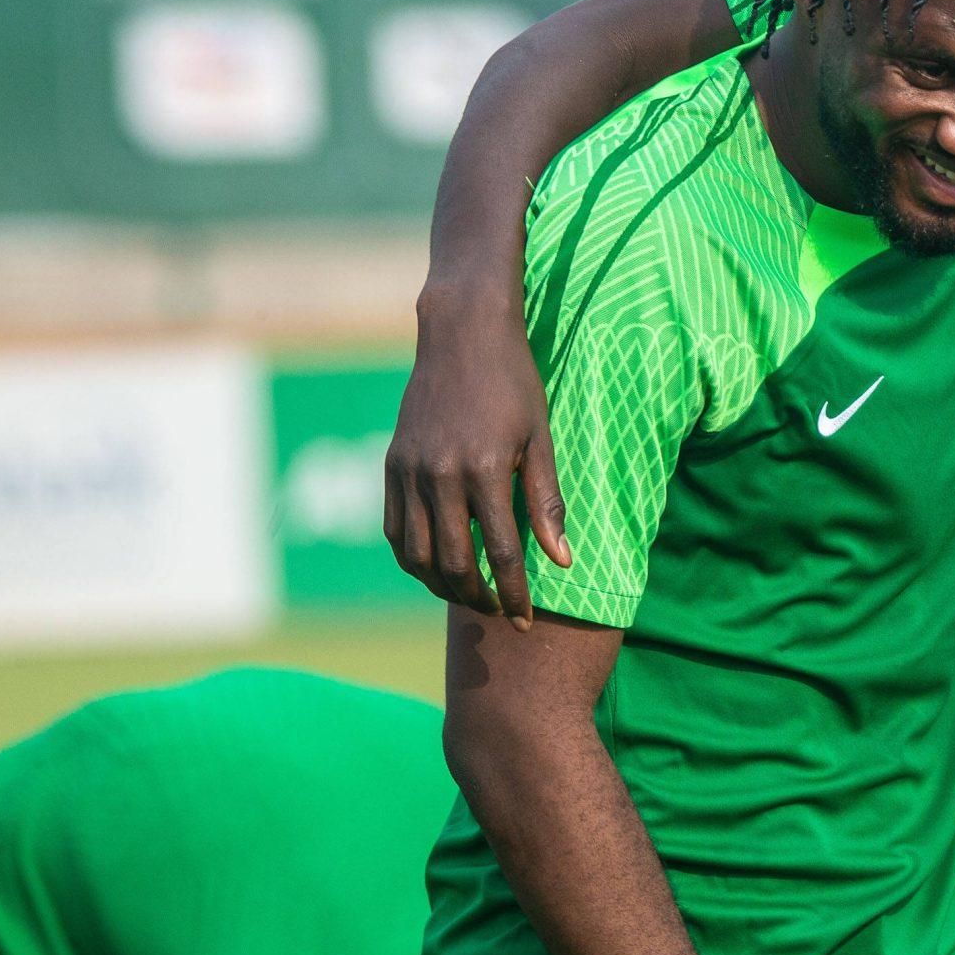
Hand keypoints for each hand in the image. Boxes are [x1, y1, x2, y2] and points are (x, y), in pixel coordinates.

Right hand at [383, 280, 569, 627]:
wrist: (463, 335)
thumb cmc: (514, 383)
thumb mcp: (541, 437)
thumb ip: (547, 501)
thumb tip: (563, 561)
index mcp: (486, 469)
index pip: (499, 552)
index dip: (513, 592)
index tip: (524, 620)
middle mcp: (441, 475)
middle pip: (454, 563)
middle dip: (479, 597)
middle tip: (498, 611)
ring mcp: (410, 471)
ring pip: (417, 555)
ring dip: (443, 586)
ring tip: (470, 596)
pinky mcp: (392, 466)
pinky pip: (394, 530)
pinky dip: (411, 560)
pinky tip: (434, 569)